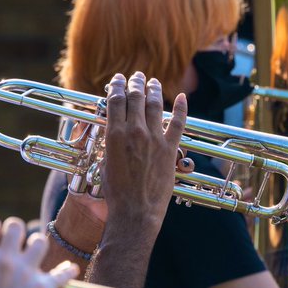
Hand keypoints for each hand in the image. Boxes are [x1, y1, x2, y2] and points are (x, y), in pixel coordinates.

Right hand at [0, 216, 78, 287]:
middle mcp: (6, 260)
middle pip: (16, 226)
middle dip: (16, 233)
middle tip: (17, 244)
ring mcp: (27, 272)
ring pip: (39, 241)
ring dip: (37, 247)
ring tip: (36, 255)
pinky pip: (62, 273)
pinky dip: (67, 271)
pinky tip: (71, 270)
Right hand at [99, 71, 186, 231]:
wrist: (135, 211)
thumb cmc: (116, 191)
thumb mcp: (105, 161)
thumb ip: (110, 141)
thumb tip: (113, 128)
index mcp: (115, 134)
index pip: (115, 100)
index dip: (116, 85)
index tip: (117, 80)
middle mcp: (135, 132)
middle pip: (135, 97)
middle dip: (135, 83)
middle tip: (136, 77)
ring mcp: (155, 139)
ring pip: (155, 105)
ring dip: (154, 90)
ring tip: (153, 82)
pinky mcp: (170, 149)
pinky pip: (178, 123)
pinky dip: (181, 108)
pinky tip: (182, 98)